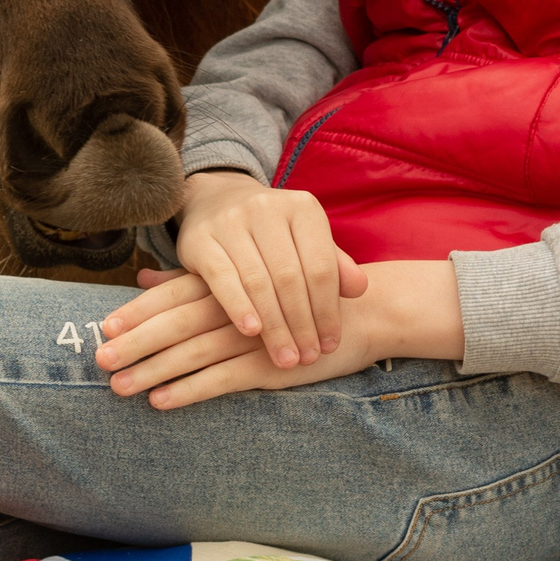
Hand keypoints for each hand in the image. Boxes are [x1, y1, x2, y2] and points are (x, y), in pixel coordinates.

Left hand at [96, 260, 463, 409]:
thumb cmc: (293, 294)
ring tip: (119, 387)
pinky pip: (224, 379)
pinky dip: (191, 390)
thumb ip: (192, 279)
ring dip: (153, 370)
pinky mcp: (271, 365)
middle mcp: (236, 305)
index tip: (102, 325)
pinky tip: (162, 401)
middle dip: (135, 341)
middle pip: (175, 323)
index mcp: (227, 282)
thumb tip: (144, 275)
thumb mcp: (244, 280)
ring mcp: (253, 336)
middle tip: (98, 358)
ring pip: (193, 353)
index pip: (173, 295)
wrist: (361, 311)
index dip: (137, 310)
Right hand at [167, 170, 366, 368]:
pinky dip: (239, 307)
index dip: (327, 311)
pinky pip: (223, 278)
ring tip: (286, 358)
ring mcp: (230, 221)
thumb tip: (360, 289)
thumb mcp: (306, 240)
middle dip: (302, 324)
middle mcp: (266, 208)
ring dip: (275, 326)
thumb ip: (332, 264)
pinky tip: (252, 332)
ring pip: (258, 282)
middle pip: (290, 277)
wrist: (217, 202)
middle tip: (308, 358)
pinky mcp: (199, 239)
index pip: (321, 267)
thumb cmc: (273, 233)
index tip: (330, 345)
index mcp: (302, 207)